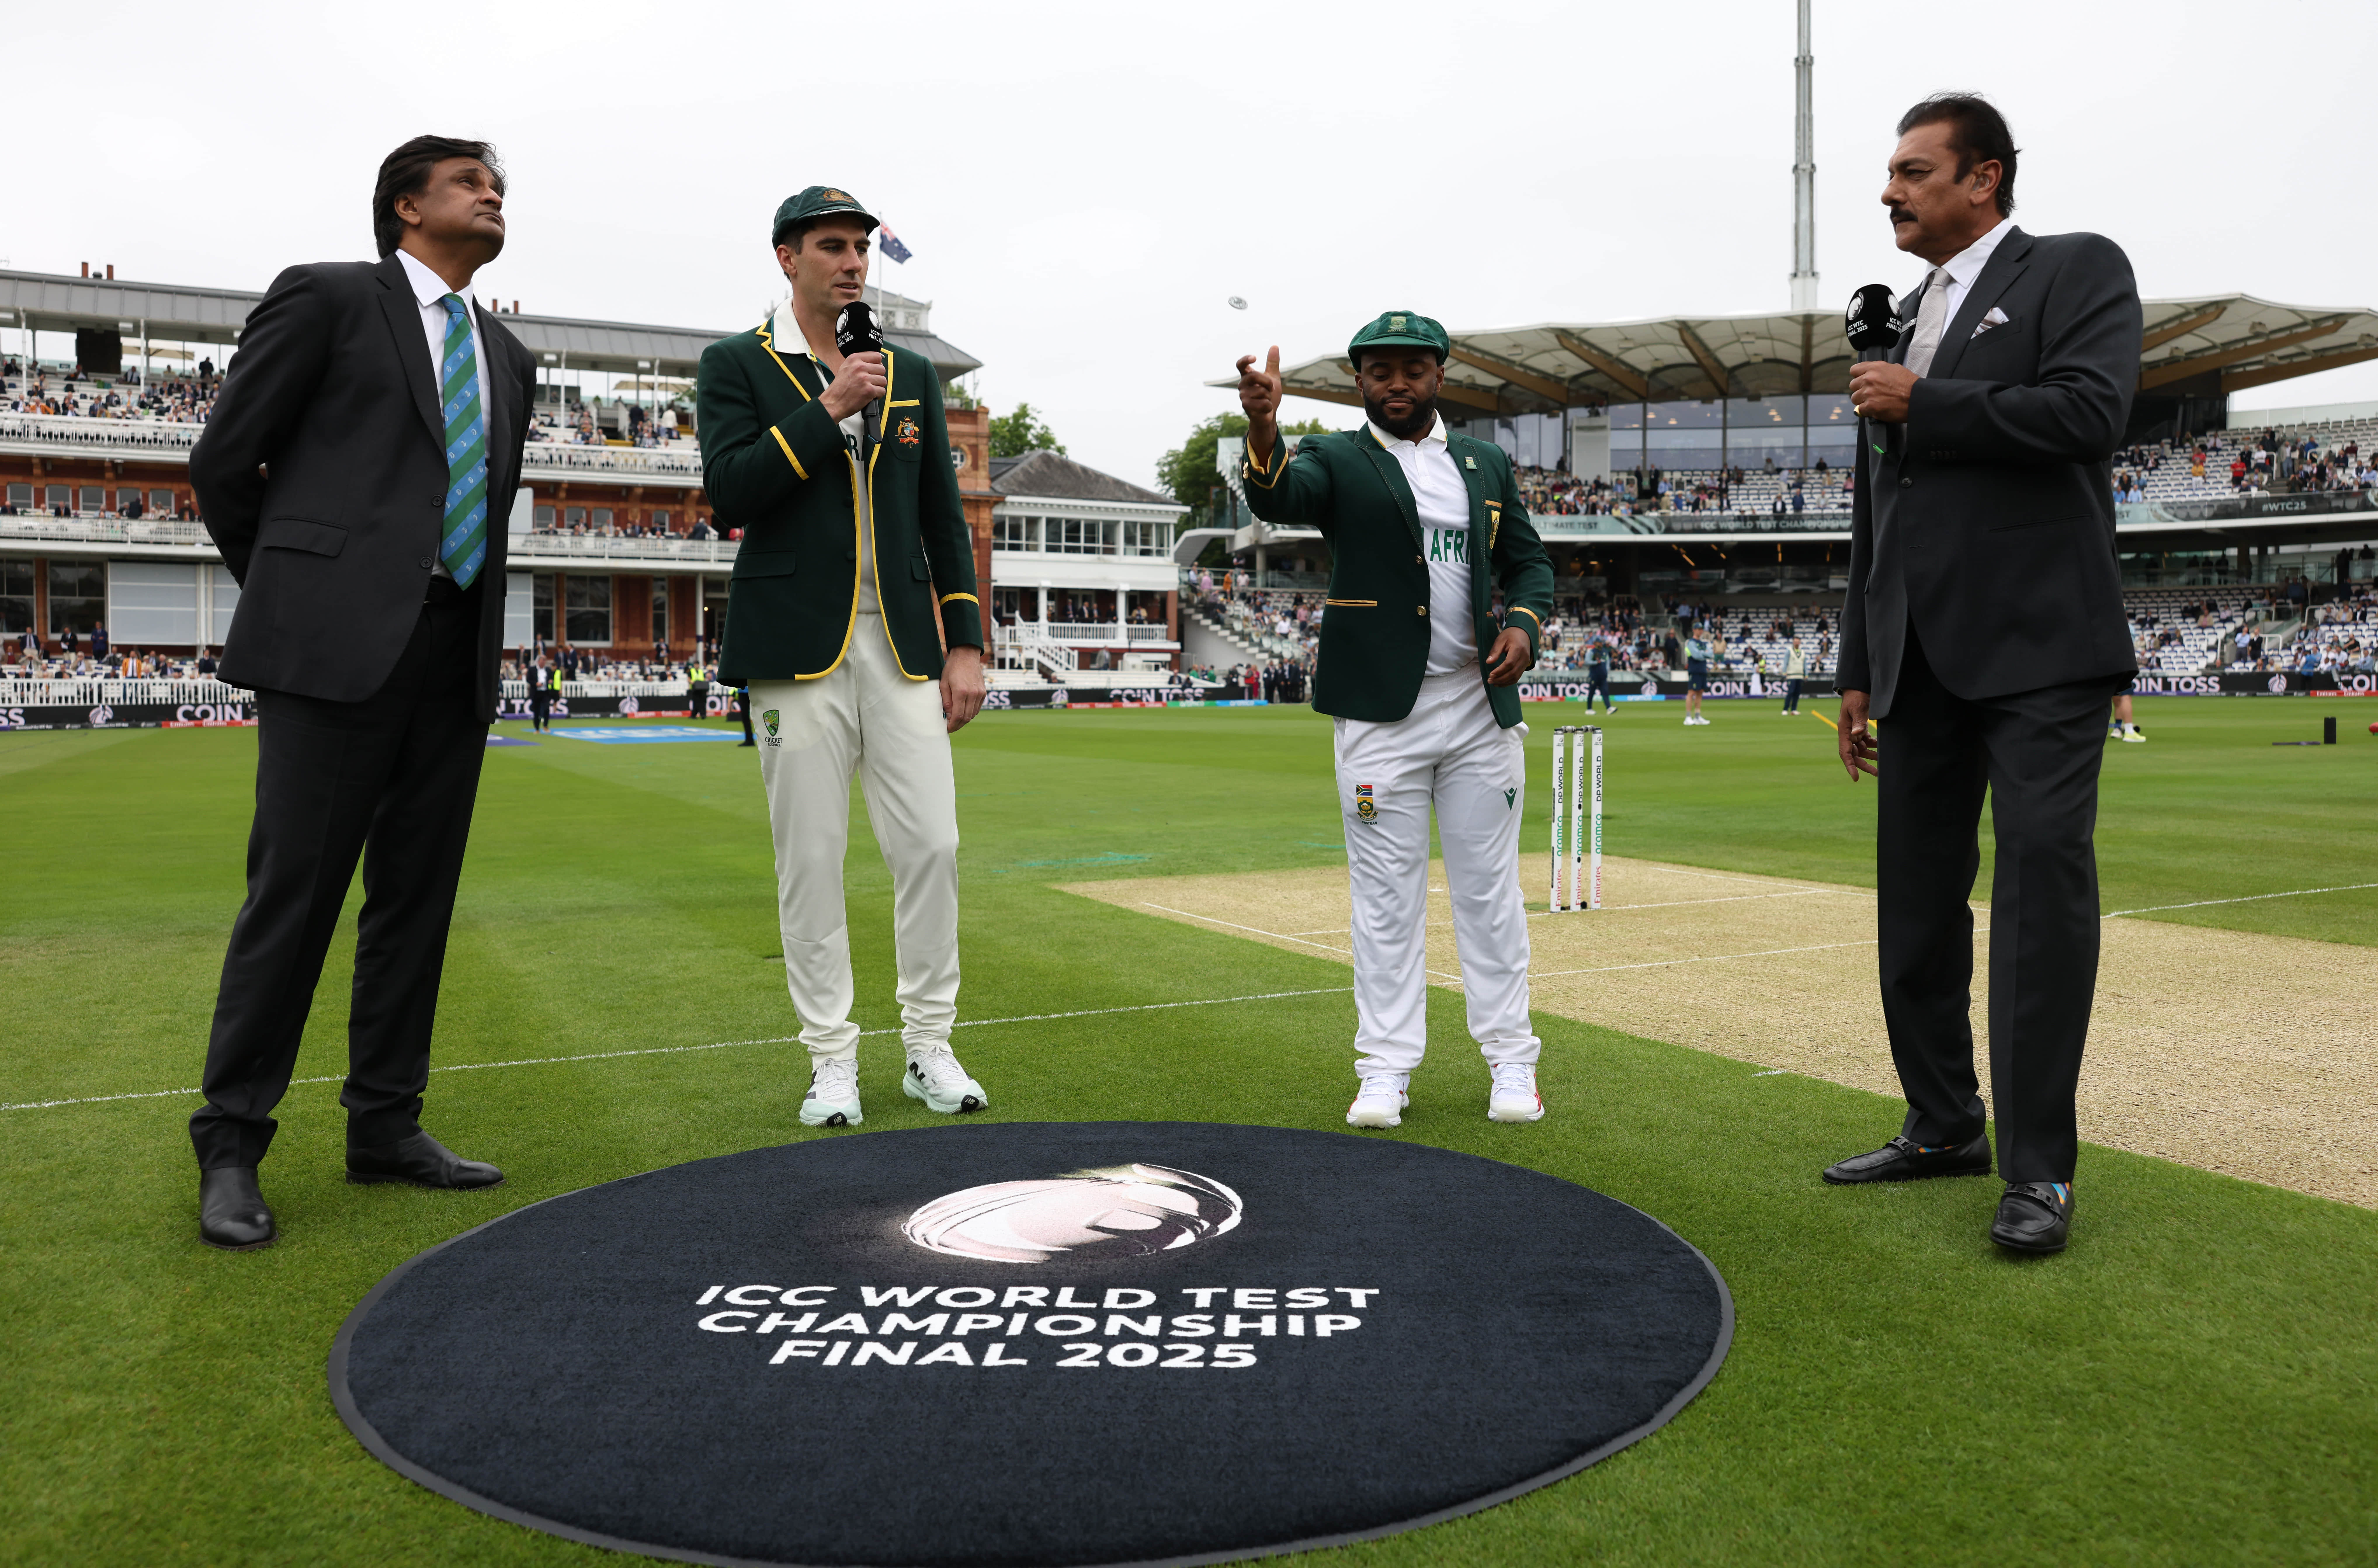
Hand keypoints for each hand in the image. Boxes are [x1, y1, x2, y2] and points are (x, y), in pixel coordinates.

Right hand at [820, 351, 885, 421]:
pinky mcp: (869, 390)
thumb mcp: (846, 368)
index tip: (874, 370)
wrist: (834, 402)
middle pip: (882, 368)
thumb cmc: (839, 388)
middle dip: (878, 376)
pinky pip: (882, 391)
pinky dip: (878, 395)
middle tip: (870, 382)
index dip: (877, 364)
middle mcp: (859, 367)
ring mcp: (864, 378)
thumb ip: (859, 363)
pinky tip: (869, 395)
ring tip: (869, 389)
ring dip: (878, 386)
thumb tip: (876, 362)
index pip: (877, 356)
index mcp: (854, 359)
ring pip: (883, 380)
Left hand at [940, 644, 985, 733]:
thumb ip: (946, 701)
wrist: (966, 656)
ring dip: (964, 720)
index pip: (958, 716)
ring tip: (955, 720)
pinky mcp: (983, 693)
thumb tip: (948, 716)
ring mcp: (980, 694)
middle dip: (958, 725)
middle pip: (966, 718)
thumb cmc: (952, 668)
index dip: (952, 725)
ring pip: (973, 714)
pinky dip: (970, 713)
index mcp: (961, 692)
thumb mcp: (943, 683)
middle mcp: (973, 694)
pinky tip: (963, 712)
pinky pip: (977, 708)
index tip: (947, 728)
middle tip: (950, 727)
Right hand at [1235, 346, 1281, 462]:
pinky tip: (1265, 408)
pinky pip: (1263, 403)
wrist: (1268, 415)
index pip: (1240, 365)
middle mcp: (1242, 385)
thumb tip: (1274, 346)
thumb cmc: (1269, 395)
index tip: (1255, 357)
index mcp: (1247, 376)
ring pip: (1261, 391)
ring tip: (1266, 400)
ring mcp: (1243, 396)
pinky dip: (1268, 406)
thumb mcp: (1273, 377)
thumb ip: (1272, 363)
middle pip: (1253, 376)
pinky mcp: (1246, 406)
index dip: (1246, 359)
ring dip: (1269, 397)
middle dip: (1267, 381)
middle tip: (1271, 387)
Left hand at [1484, 626, 1534, 685]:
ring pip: (1516, 677)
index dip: (1500, 671)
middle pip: (1513, 672)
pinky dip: (1508, 682)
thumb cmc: (1510, 635)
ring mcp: (1525, 663)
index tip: (1490, 674)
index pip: (1509, 663)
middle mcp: (1524, 657)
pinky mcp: (1524, 666)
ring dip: (1504, 682)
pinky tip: (1500, 682)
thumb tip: (1488, 662)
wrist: (1523, 633)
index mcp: (1518, 649)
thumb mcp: (1500, 639)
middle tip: (1489, 680)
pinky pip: (1517, 677)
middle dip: (1500, 679)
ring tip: (1493, 682)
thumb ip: (1495, 651)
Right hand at [1838, 688, 1877, 780]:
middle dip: (1863, 765)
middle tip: (1876, 773)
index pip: (1845, 752)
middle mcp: (1848, 734)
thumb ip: (1858, 721)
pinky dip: (1873, 746)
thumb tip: (1856, 735)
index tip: (1856, 777)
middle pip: (1853, 755)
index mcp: (1844, 730)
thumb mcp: (1857, 708)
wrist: (1859, 688)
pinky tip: (1881, 748)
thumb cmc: (1856, 697)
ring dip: (1870, 756)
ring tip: (1883, 761)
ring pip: (1861, 750)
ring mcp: (1854, 732)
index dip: (1850, 766)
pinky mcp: (1861, 729)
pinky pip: (1866, 742)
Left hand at [1847, 362, 1916, 423]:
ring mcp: (1868, 393)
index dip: (1858, 376)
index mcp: (1874, 368)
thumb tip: (1871, 374)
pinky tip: (1874, 409)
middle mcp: (1869, 379)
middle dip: (1860, 389)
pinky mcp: (1870, 406)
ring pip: (1854, 398)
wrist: (1917, 398)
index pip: (1854, 370)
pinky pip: (1859, 410)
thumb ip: (1879, 370)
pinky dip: (1865, 411)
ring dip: (1862, 401)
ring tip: (1874, 402)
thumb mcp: (1895, 368)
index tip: (1862, 381)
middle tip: (1870, 393)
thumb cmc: (1909, 384)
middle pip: (1853, 385)